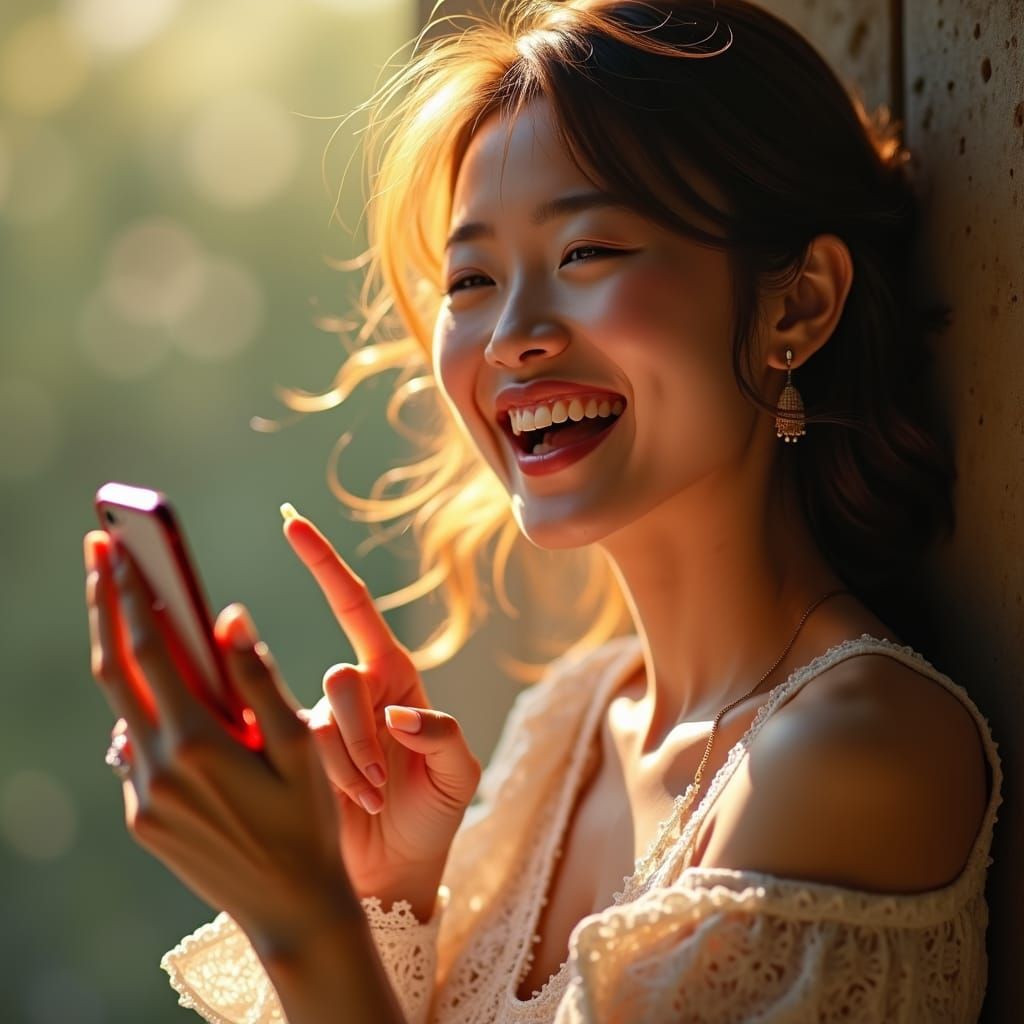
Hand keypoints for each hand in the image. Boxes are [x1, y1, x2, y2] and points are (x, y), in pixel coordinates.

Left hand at [83, 530, 356, 956]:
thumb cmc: (309, 822)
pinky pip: (134, 750)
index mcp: (199, 743)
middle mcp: (156, 768)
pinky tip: (168, 701)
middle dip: (104, 604)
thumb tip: (227, 617)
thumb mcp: (300, 745)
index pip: (151, 648)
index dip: (131, 591)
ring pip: (123, 710)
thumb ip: (259, 677)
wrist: (289, 909)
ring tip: (135, 614)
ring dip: (125, 658)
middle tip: (98, 550)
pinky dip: (144, 713)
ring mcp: (142, 796)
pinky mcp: (141, 818)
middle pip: (115, 669)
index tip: (117, 545)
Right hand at [282, 508, 480, 919]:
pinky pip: (296, 753)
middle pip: (340, 679)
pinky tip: (353, 808)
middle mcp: (354, 691)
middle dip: (361, 737)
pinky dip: (330, 783)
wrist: (397, 868)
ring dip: (348, 768)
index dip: (323, 564)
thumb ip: (444, 735)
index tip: (291, 522)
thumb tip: (401, 715)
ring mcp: (320, 724)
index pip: (353, 606)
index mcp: (394, 675)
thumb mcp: (459, 773)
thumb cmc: (433, 811)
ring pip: (318, 720)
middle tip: (379, 787)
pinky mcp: (293, 758)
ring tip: (372, 802)